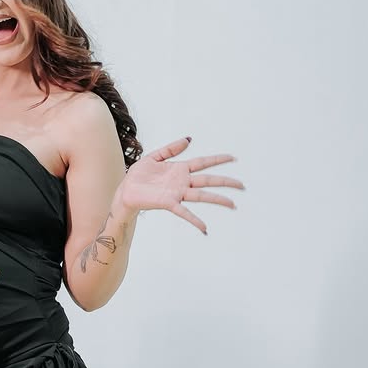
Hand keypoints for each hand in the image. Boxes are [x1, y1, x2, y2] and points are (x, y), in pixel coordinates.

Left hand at [117, 136, 243, 234]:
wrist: (125, 191)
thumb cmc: (138, 175)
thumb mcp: (154, 157)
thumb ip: (171, 148)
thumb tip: (189, 139)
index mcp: (180, 169)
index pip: (203, 163)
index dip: (217, 160)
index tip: (233, 158)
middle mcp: (182, 182)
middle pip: (208, 180)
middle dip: (225, 182)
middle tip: (242, 185)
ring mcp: (177, 193)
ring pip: (201, 195)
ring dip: (217, 199)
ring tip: (233, 204)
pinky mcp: (168, 203)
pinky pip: (184, 212)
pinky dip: (194, 220)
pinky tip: (205, 228)